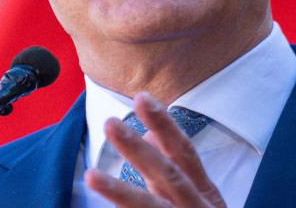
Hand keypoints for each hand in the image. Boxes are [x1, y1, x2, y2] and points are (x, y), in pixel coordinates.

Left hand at [85, 92, 226, 207]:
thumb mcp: (194, 198)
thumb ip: (169, 173)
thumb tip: (148, 138)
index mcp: (204, 194)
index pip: (184, 153)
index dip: (165, 125)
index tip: (142, 97)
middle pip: (168, 176)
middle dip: (139, 150)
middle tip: (110, 123)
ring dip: (121, 192)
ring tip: (91, 174)